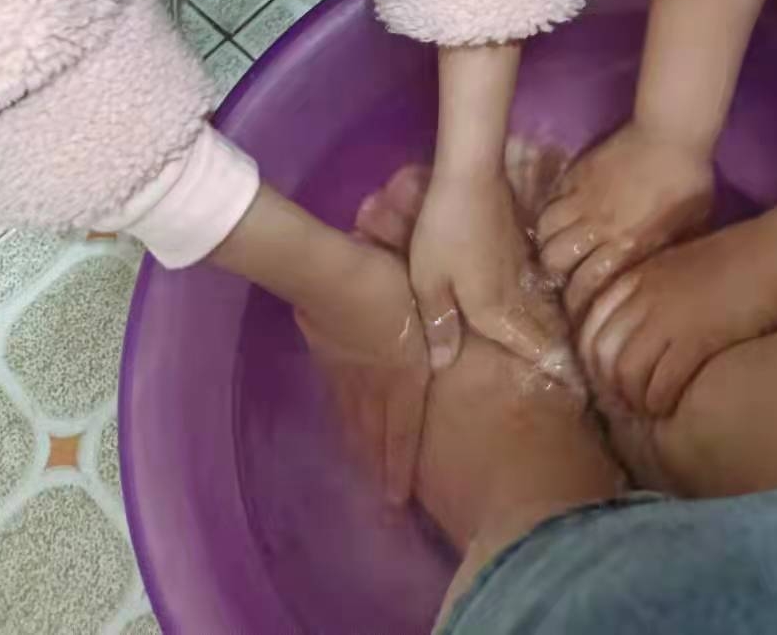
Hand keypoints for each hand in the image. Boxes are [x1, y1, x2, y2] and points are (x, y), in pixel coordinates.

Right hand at [295, 238, 429, 505]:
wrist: (333, 273)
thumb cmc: (388, 282)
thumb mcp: (428, 302)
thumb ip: (441, 329)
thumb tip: (449, 357)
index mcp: (402, 375)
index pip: (402, 433)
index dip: (399, 469)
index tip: (397, 504)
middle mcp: (373, 383)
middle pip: (376, 435)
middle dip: (380, 470)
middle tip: (382, 504)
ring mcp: (347, 371)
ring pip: (355, 420)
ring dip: (362, 449)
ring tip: (366, 474)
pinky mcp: (327, 356)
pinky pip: (338, 398)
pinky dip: (344, 420)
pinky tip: (344, 427)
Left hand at [409, 169, 576, 384]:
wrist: (470, 177)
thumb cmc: (444, 231)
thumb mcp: (429, 279)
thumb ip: (439, 321)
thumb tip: (445, 363)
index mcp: (492, 307)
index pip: (527, 345)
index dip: (548, 364)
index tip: (573, 387)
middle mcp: (514, 291)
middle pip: (538, 327)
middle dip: (555, 350)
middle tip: (573, 373)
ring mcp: (521, 265)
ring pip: (538, 303)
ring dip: (549, 324)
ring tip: (559, 343)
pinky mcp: (520, 243)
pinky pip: (534, 281)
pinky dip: (540, 296)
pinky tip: (539, 297)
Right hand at [536, 122, 714, 321]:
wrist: (673, 134)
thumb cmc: (689, 183)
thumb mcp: (690, 229)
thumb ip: (665, 255)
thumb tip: (652, 278)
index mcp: (628, 246)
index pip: (584, 285)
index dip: (576, 301)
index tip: (578, 305)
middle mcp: (599, 228)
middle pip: (554, 259)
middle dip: (555, 272)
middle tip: (564, 272)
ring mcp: (583, 199)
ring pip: (546, 230)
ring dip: (549, 241)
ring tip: (558, 245)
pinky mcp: (576, 174)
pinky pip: (551, 200)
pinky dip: (551, 213)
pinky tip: (560, 217)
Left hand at [578, 216, 776, 417]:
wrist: (771, 255)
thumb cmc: (730, 262)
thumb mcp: (674, 268)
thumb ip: (647, 294)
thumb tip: (631, 332)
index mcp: (634, 278)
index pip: (589, 328)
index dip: (593, 360)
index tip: (609, 377)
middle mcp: (642, 297)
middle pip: (601, 354)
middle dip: (610, 385)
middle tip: (627, 400)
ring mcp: (666, 318)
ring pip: (625, 374)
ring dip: (635, 398)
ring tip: (649, 407)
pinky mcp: (694, 340)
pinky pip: (660, 385)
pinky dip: (660, 402)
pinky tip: (670, 405)